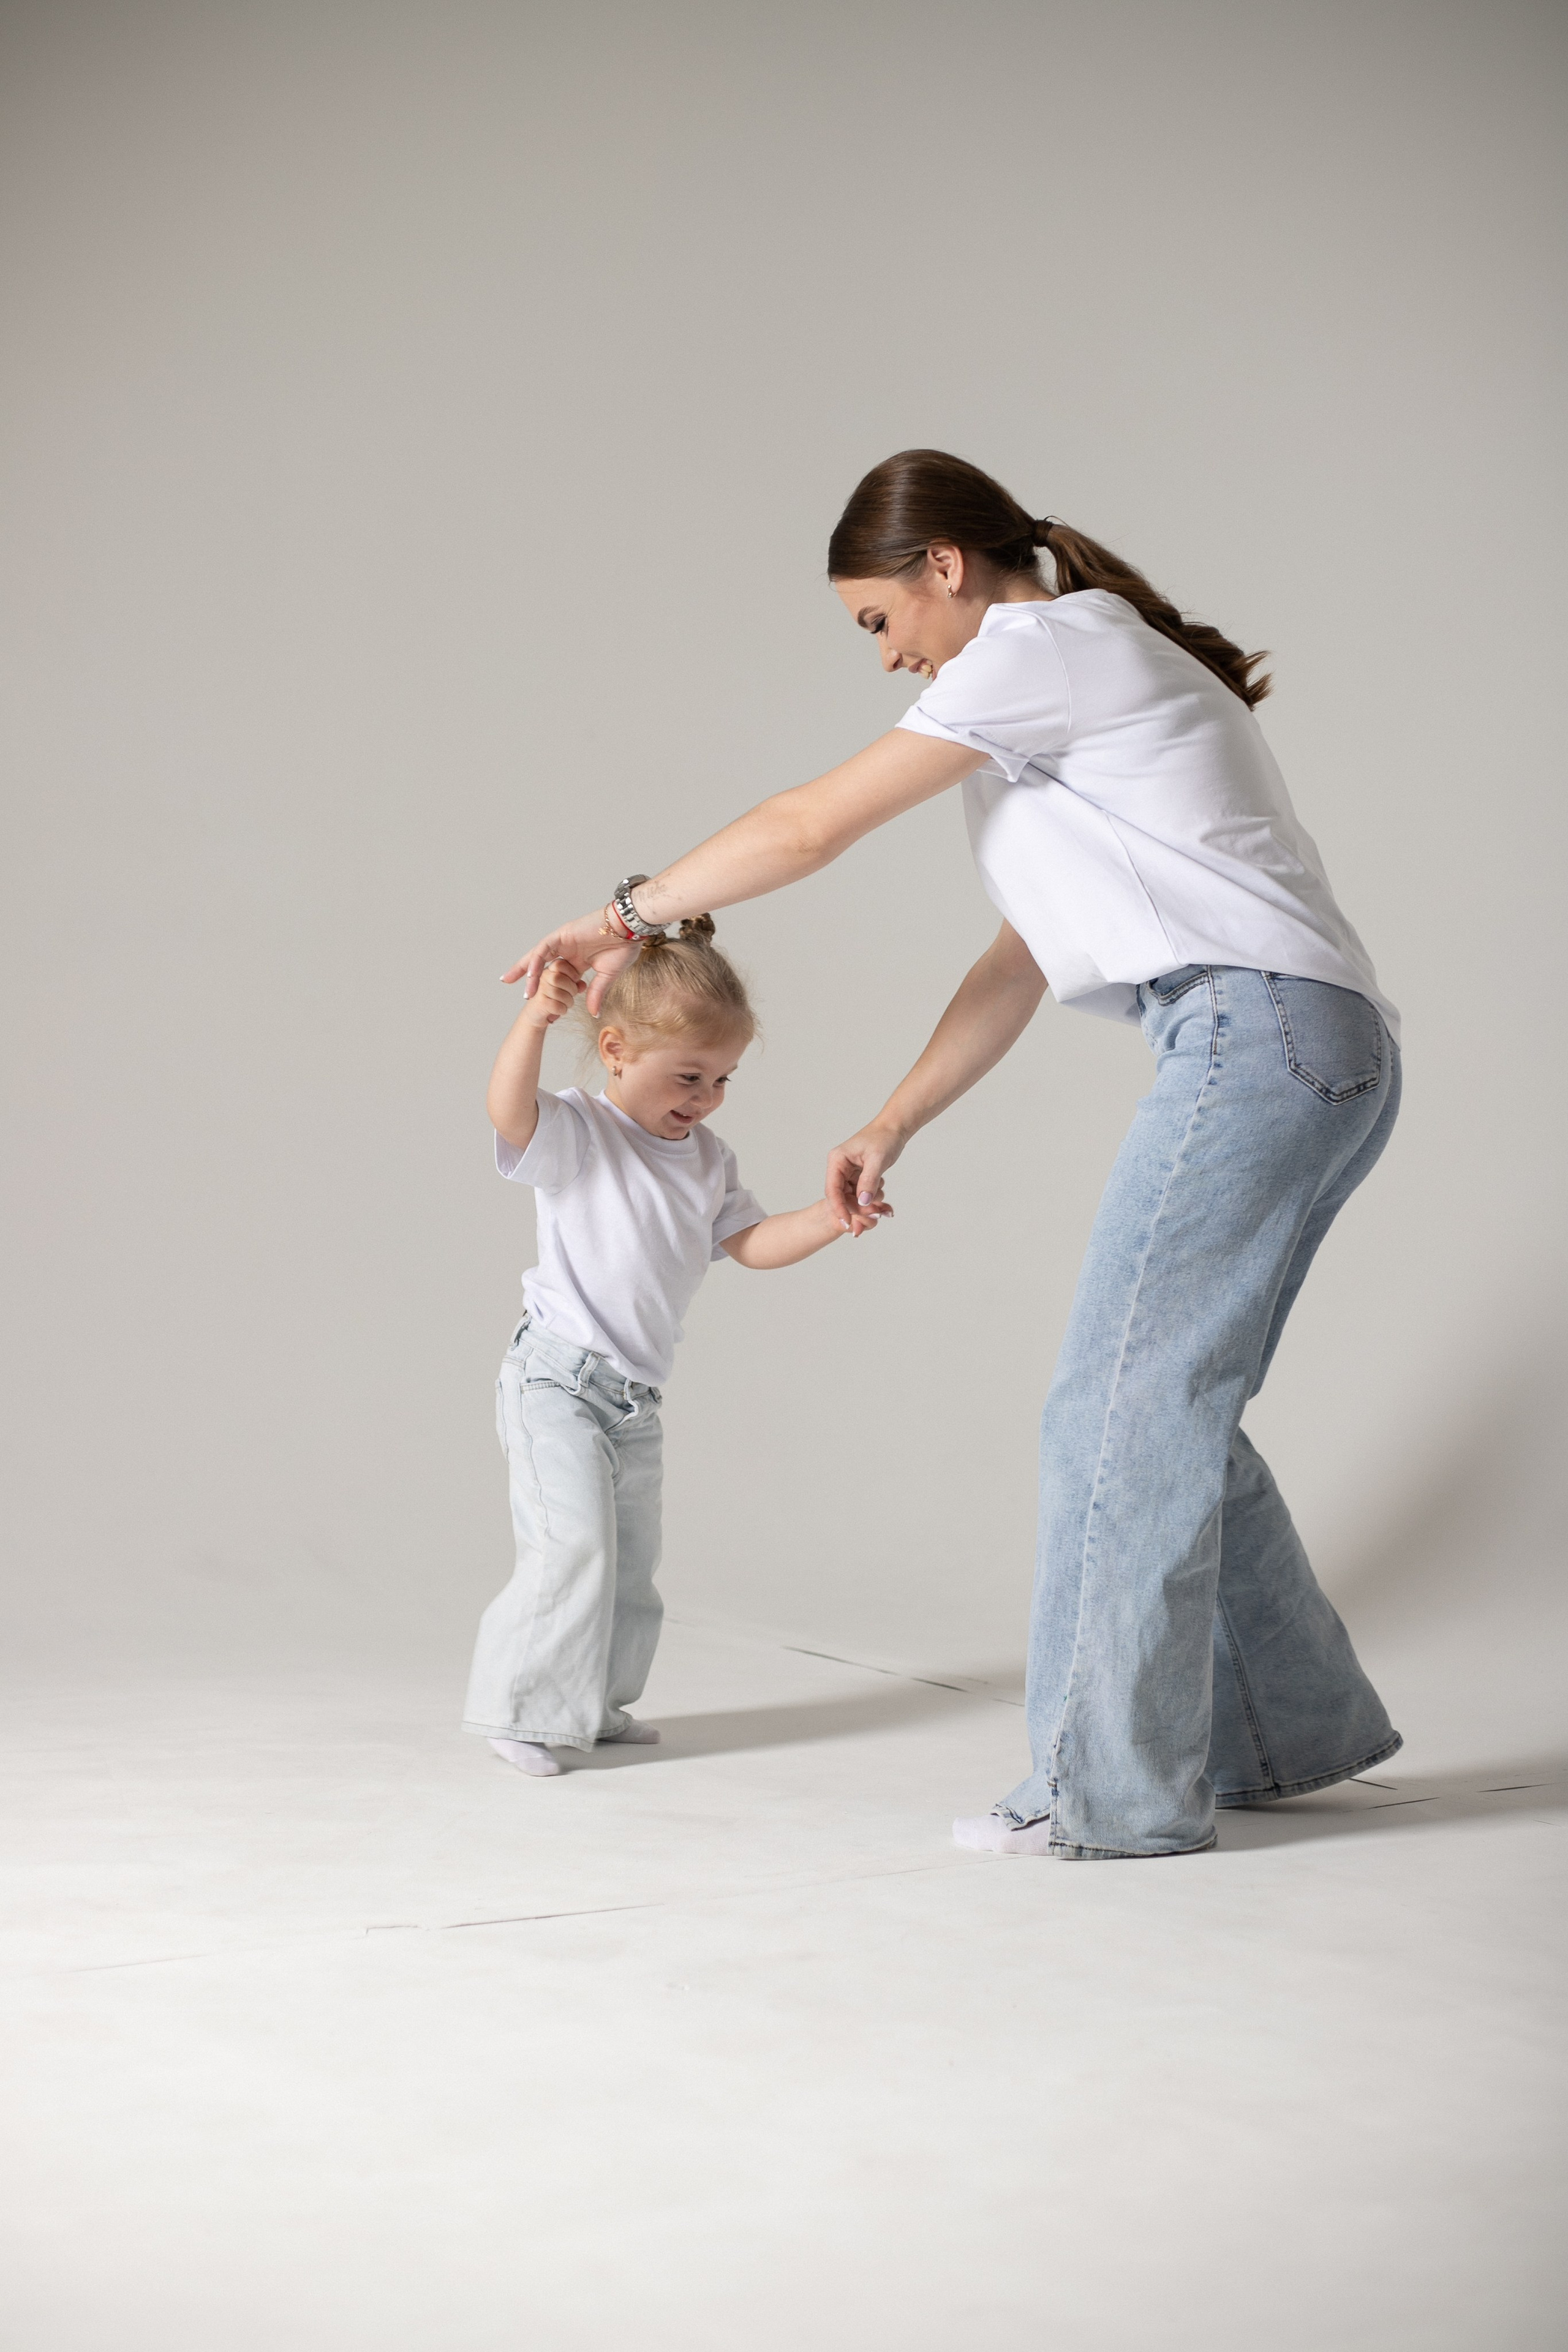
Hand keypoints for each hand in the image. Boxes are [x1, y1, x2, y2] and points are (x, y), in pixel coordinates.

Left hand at [503, 911, 639, 1013]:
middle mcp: (567, 950)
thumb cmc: (623, 948)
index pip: (556, 977)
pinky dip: (537, 962)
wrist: (629, 930)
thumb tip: (594, 1012)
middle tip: (507, 982)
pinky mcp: (563, 934)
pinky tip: (531, 975)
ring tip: (524, 992)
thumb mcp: (607, 976)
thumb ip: (596, 993)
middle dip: (524, 974)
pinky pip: (544, 949)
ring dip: (529, 974)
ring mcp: (563, 941)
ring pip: (539, 957)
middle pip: (540, 964)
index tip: (544, 1008)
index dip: (549, 991)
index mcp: (577, 960)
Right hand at [522, 958, 582, 1028]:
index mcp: (549, 970)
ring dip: (568, 1002)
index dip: (571, 973)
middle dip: (571, 989)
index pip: (560, 964)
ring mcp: (539, 989)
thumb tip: (583, 985)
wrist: (536, 1015)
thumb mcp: (567, 989)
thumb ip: (576, 984)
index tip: (574, 982)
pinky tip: (559, 1010)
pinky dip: (562, 1010)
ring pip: (559, 993)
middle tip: (570, 996)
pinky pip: (557, 1006)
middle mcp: (542, 977)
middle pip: (560, 979)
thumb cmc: (553, 999)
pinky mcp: (539, 1003)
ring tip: (565, 1004)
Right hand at [827, 1120, 906, 1229]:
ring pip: (852, 1198)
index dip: (839, 1208)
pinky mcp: (858, 1176)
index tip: (847, 1223)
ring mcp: (848, 1173)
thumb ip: (868, 1181)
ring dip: (866, 1206)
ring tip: (883, 1208)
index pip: (832, 1190)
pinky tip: (883, 1205)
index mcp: (837, 1161)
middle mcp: (839, 1167)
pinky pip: (861, 1194)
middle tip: (875, 1216)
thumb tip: (863, 1202)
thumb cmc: (885, 1138)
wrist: (895, 1128)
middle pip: (842, 1197)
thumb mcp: (877, 1160)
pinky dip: (872, 1200)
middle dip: (857, 1208)